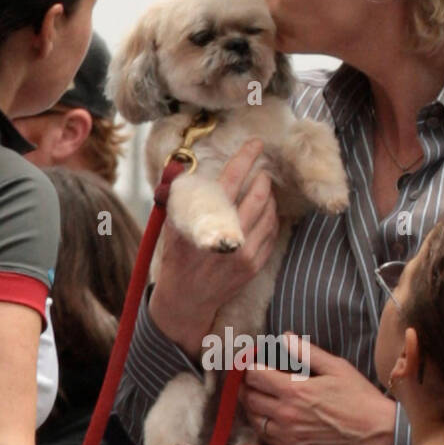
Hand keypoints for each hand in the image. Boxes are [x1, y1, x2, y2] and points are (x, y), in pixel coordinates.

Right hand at [149, 139, 279, 358]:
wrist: (187, 300)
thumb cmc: (177, 259)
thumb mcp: (172, 226)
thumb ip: (180, 196)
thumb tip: (184, 166)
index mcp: (206, 224)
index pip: (231, 182)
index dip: (245, 159)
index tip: (256, 144)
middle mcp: (229, 238)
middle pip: (258, 197)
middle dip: (263, 178)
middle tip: (261, 170)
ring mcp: (245, 254)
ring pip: (269, 215)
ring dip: (269, 198)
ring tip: (263, 190)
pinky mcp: (255, 265)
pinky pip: (272, 234)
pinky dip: (271, 219)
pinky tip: (265, 213)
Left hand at [241, 333, 396, 444]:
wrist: (377, 433)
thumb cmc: (359, 398)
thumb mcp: (336, 367)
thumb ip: (306, 352)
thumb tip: (284, 337)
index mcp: (294, 390)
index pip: (255, 375)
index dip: (252, 366)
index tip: (256, 362)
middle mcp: (285, 414)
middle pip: (249, 397)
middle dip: (249, 385)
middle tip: (256, 379)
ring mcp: (287, 435)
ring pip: (253, 419)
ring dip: (252, 405)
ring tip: (261, 396)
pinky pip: (264, 437)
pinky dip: (262, 425)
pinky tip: (271, 417)